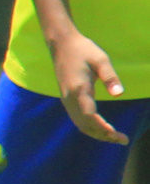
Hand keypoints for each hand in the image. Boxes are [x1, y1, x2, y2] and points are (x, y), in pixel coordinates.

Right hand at [48, 27, 127, 143]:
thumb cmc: (83, 50)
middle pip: (85, 125)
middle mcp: (70, 98)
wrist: (61, 44)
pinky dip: (89, 127)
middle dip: (103, 135)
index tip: (118, 135)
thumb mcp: (101, 60)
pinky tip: (101, 128)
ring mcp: (66, 99)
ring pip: (80, 124)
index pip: (90, 116)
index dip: (103, 128)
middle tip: (123, 140)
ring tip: (114, 137)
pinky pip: (77, 119)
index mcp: (78, 90)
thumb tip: (119, 94)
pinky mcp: (67, 98)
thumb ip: (110, 77)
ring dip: (96, 133)